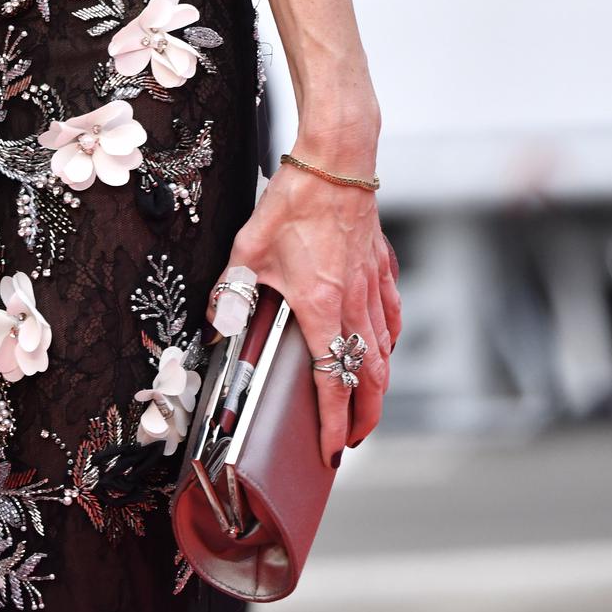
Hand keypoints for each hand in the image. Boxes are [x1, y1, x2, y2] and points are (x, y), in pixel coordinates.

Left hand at [215, 157, 399, 467]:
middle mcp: (354, 304)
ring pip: (386, 350)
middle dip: (366, 417)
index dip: (334, 423)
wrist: (335, 160)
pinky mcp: (381, 267)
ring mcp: (373, 286)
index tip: (333, 450)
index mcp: (321, 307)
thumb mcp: (248, 248)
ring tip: (367, 403)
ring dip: (378, 384)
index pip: (332, 382)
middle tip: (356, 440)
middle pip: (371, 378)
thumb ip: (233, 292)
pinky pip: (392, 315)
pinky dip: (389, 339)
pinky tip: (384, 344)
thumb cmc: (293, 201)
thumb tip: (220, 325)